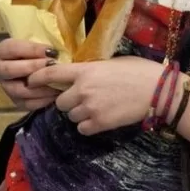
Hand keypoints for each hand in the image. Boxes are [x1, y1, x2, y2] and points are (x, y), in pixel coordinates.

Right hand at [0, 39, 59, 110]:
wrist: (41, 65)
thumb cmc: (42, 50)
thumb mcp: (41, 38)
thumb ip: (46, 36)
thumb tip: (58, 37)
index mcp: (3, 50)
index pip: (12, 48)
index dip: (32, 50)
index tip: (51, 51)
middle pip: (10, 70)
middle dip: (33, 68)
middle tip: (52, 66)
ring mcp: (6, 86)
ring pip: (18, 90)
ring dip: (38, 87)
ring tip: (56, 82)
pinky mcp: (15, 101)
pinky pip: (26, 104)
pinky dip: (41, 100)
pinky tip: (55, 94)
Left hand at [28, 56, 163, 135]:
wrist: (157, 91)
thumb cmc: (138, 71)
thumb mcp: (112, 62)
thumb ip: (92, 69)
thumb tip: (82, 74)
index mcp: (85, 70)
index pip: (51, 74)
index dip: (38, 78)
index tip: (31, 82)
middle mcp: (83, 89)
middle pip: (60, 102)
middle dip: (68, 101)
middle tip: (83, 99)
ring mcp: (90, 108)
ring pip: (71, 116)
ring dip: (80, 114)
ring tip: (97, 108)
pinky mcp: (100, 123)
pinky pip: (83, 128)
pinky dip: (89, 125)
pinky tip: (102, 118)